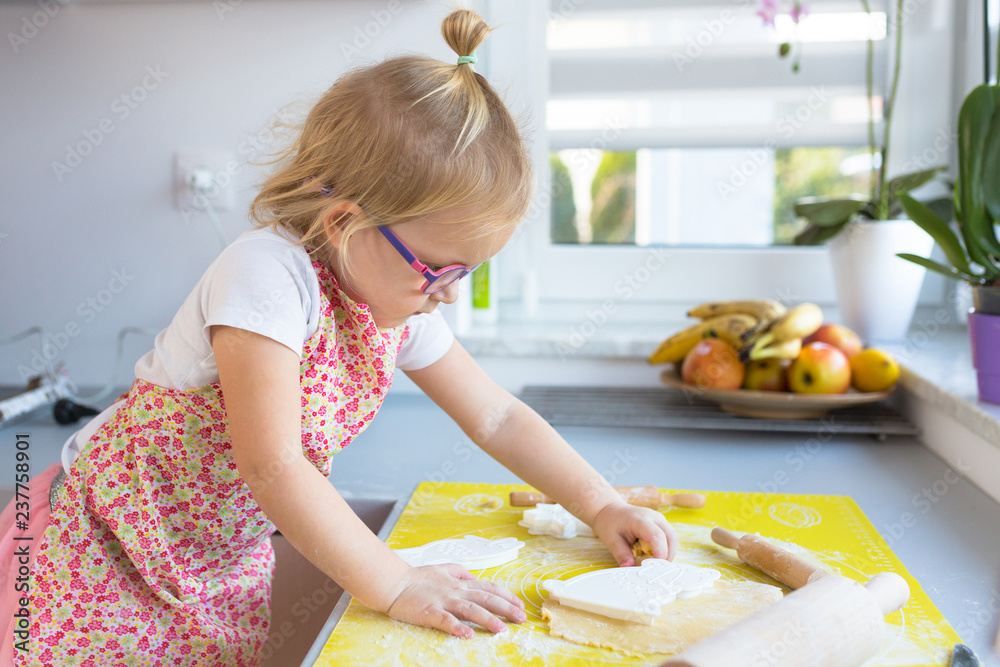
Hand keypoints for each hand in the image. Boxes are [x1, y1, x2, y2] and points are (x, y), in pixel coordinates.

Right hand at [385, 563, 526, 637]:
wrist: (394, 582)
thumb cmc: (417, 578)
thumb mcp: (443, 569)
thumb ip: (461, 572)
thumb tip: (475, 577)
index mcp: (460, 582)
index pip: (489, 587)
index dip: (506, 596)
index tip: (520, 605)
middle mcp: (455, 591)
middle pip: (485, 598)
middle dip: (506, 608)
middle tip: (522, 619)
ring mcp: (443, 601)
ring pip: (470, 609)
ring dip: (488, 619)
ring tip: (502, 629)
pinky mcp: (430, 612)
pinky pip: (446, 620)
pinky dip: (458, 627)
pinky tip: (469, 635)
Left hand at [591, 501, 678, 565]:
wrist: (610, 510)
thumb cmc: (610, 524)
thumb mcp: (611, 540)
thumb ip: (621, 554)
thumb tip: (629, 568)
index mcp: (640, 520)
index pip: (657, 535)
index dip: (660, 552)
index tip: (655, 567)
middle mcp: (653, 517)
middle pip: (671, 537)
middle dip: (668, 555)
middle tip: (657, 569)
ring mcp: (659, 519)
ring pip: (673, 537)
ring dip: (669, 552)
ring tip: (656, 563)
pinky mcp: (661, 523)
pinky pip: (670, 537)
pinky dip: (667, 548)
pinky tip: (656, 556)